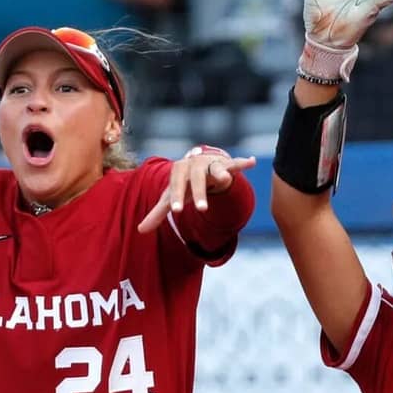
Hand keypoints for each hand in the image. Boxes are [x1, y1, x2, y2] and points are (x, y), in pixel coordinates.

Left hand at [137, 148, 258, 232]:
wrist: (199, 164)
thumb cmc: (184, 184)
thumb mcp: (172, 196)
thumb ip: (158, 213)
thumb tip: (140, 230)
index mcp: (179, 171)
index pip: (176, 185)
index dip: (176, 197)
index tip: (177, 211)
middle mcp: (195, 165)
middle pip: (196, 179)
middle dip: (199, 193)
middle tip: (202, 210)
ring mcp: (212, 164)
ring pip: (216, 169)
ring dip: (221, 174)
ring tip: (225, 179)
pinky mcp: (227, 165)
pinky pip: (235, 164)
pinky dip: (243, 163)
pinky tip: (252, 161)